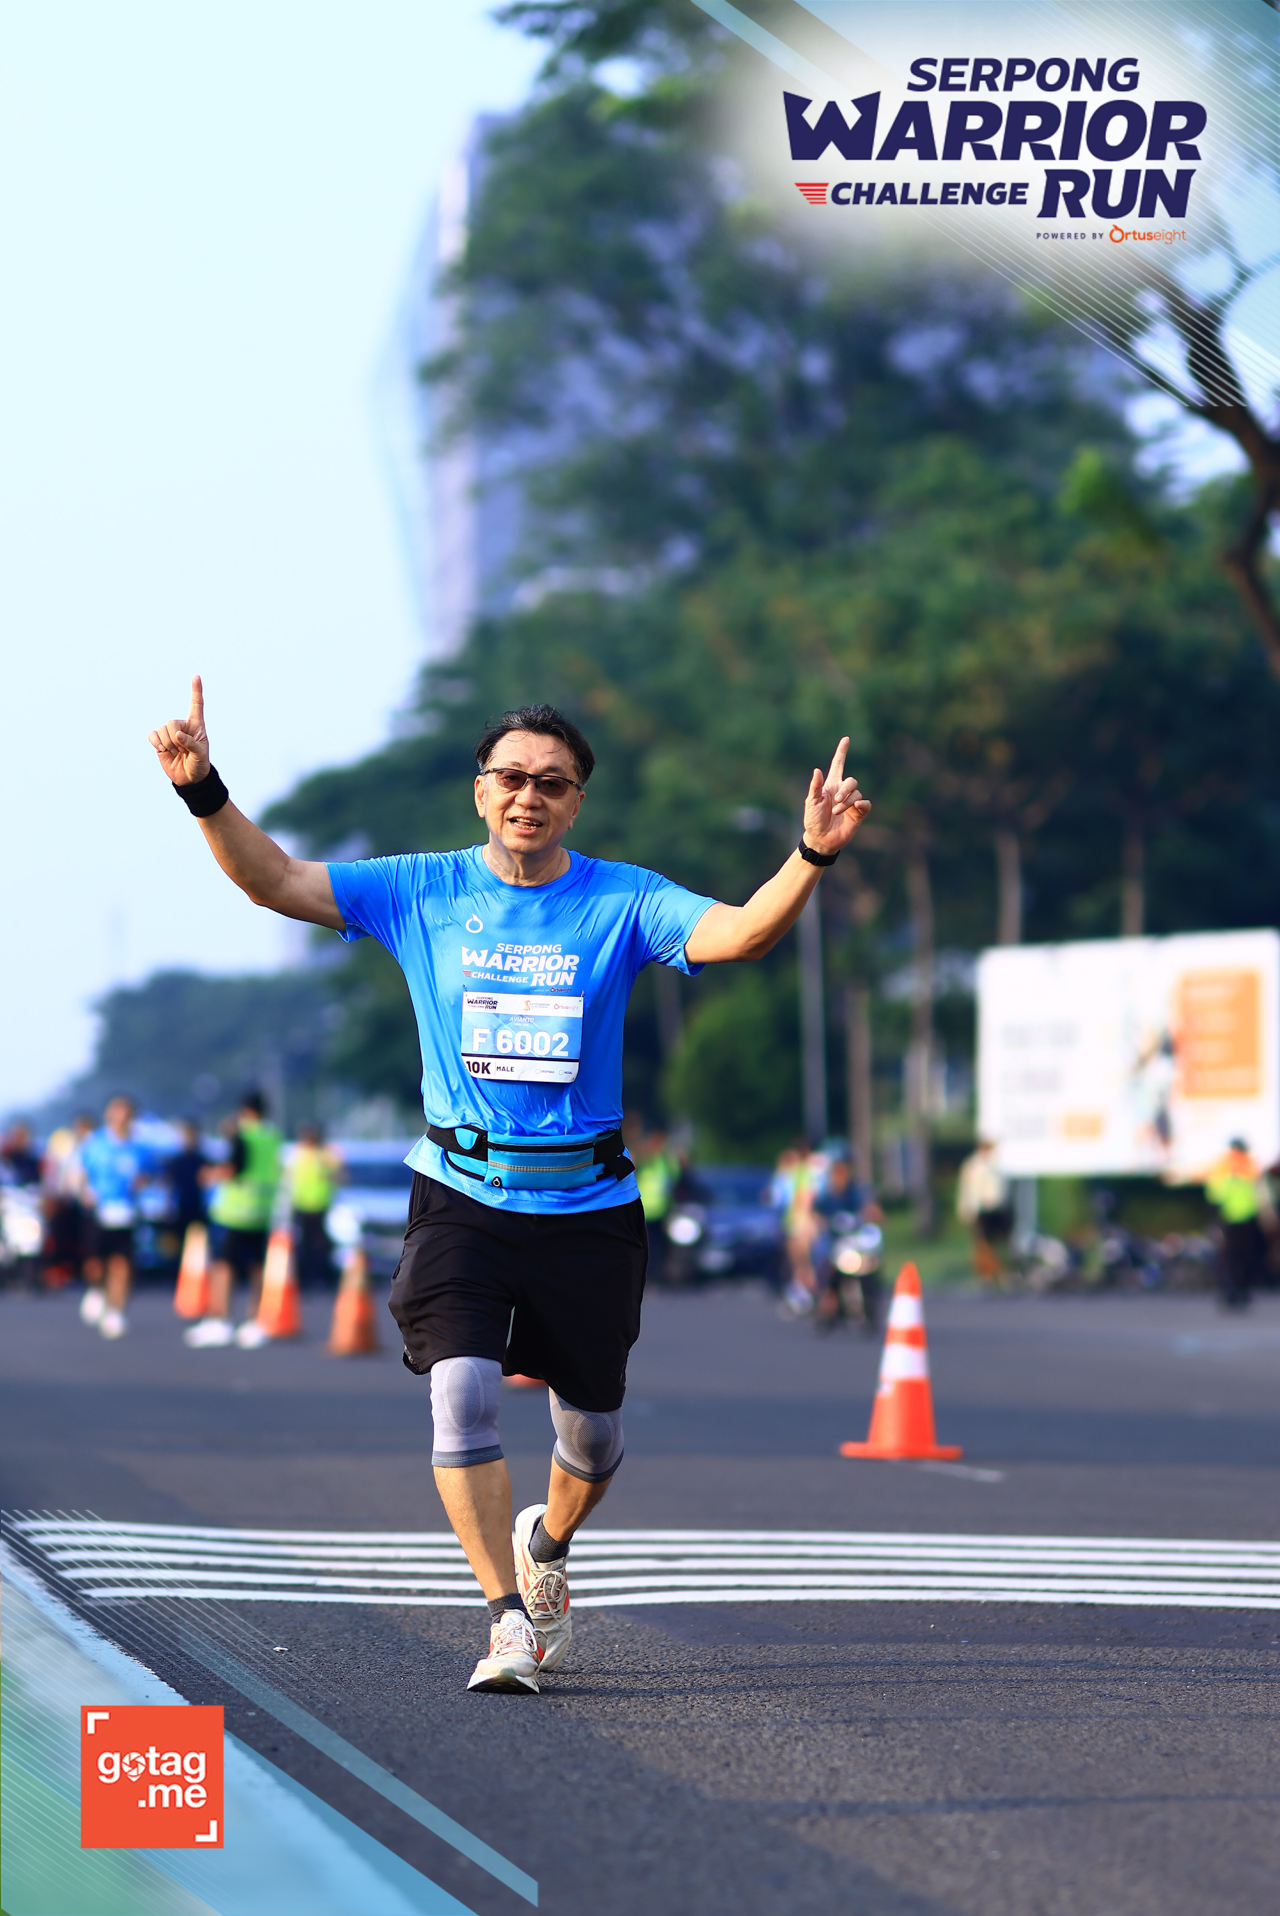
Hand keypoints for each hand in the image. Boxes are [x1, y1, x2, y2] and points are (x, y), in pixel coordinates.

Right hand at [149, 675, 209, 786]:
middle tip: (183, 750)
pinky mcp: (160, 741)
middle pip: (172, 722)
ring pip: (162, 729)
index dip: (196, 690)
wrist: (189, 779)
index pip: (196, 705)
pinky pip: (152, 735)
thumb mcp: (200, 755)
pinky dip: (156, 743)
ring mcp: (170, 733)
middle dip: (175, 738)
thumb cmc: (199, 764)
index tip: (196, 676)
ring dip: (168, 744)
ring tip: (176, 752)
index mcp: (196, 725)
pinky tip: (163, 750)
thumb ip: (191, 743)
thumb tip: (177, 735)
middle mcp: (182, 726)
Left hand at [802, 737, 870, 855]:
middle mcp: (842, 792)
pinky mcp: (858, 814)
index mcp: (830, 785)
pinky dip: (862, 804)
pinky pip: (866, 804)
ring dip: (847, 801)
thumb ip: (815, 787)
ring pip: (857, 793)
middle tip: (836, 800)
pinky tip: (856, 807)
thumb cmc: (813, 820)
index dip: (842, 752)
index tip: (846, 739)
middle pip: (851, 780)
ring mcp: (851, 803)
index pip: (838, 765)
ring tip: (836, 812)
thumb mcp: (811, 802)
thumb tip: (817, 770)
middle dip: (845, 789)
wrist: (820, 839)